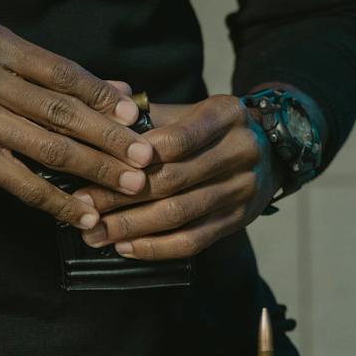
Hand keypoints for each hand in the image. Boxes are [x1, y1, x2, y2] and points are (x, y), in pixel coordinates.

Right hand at [0, 21, 155, 229]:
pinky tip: (80, 213)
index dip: (101, 96)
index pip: (59, 71)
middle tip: (144, 158)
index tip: (135, 117)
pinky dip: (52, 198)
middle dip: (106, 137)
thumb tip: (120, 93)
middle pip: (57, 110)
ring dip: (90, 170)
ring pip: (42, 146)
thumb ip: (52, 74)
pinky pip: (16, 180)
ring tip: (125, 185)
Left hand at [72, 95, 278, 260]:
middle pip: (173, 180)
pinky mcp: (238, 220)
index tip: (94, 164)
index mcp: (226, 115)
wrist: (272, 148)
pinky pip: (194, 241)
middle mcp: (239, 152)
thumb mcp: (191, 108)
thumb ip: (149, 113)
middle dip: (121, 196)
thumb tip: (100, 113)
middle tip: (82, 205)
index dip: (135, 155)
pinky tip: (125, 247)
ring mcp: (241, 189)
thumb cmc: (214, 127)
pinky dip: (156, 247)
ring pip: (179, 214)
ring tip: (94, 233)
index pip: (178, 138)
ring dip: (131, 227)